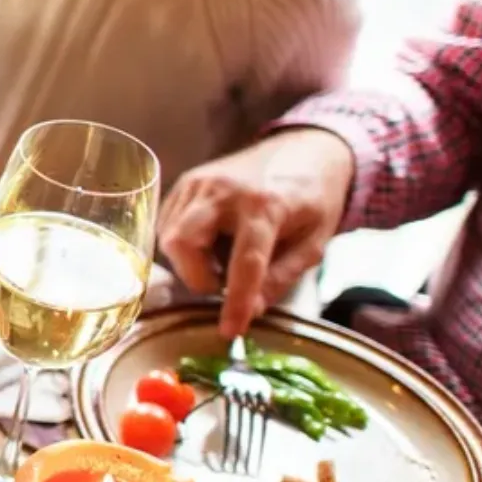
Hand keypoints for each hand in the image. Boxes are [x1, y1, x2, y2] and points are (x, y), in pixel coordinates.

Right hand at [157, 128, 355, 336]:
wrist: (304, 150)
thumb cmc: (313, 198)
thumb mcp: (314, 243)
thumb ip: (282, 277)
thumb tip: (251, 308)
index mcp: (266, 205)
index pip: (245, 262)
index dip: (236, 301)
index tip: (230, 331)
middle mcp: (224, 190)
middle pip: (183, 243)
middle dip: (197, 276)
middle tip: (223, 284)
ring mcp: (200, 182)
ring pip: (170, 235)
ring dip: (190, 262)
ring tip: (220, 261)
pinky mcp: (187, 181)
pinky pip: (168, 223)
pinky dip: (182, 244)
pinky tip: (209, 243)